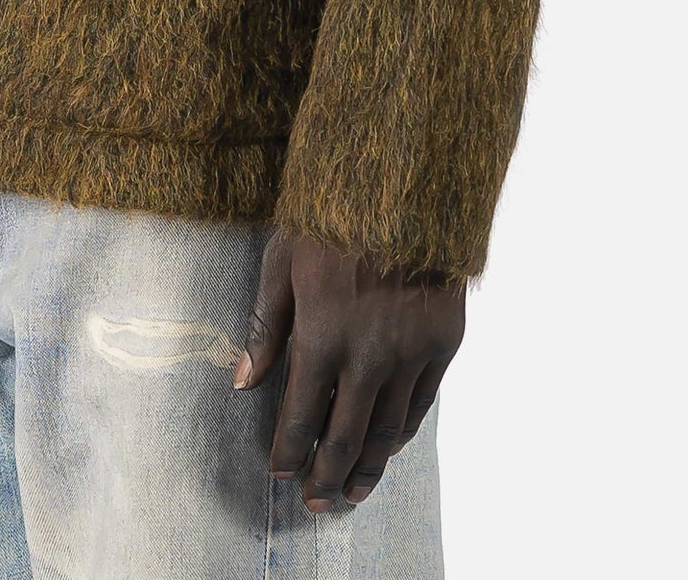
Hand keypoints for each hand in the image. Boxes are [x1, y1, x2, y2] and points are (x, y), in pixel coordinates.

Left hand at [234, 227, 464, 510]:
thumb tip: (244, 380)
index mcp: (322, 334)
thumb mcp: (283, 259)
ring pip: (388, 430)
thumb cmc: (331, 213)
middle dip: (326, 475)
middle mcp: (369, 355)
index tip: (281, 471)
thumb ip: (265, 325)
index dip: (289, 451)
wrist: (407, 184)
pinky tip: (391, 446)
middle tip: (316, 503)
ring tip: (352, 491)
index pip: (301, 415)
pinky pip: (422, 403)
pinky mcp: (443, 341)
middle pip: (346, 437)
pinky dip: (404, 432)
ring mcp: (411, 352)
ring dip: (368, 467)